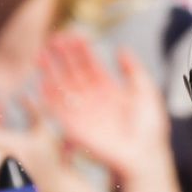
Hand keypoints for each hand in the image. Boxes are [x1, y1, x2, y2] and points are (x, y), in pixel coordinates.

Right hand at [40, 30, 174, 190]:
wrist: (144, 155)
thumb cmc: (149, 127)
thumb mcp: (145, 93)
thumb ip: (134, 70)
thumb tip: (121, 49)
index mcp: (108, 89)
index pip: (90, 65)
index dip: (82, 50)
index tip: (76, 35)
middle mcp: (92, 97)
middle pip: (73, 72)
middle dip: (63, 56)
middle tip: (55, 38)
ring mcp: (82, 111)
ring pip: (61, 87)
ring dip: (50, 71)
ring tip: (42, 54)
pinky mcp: (74, 126)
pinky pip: (56, 109)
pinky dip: (48, 97)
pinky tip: (41, 81)